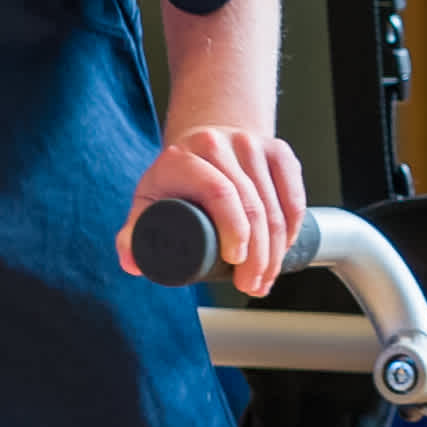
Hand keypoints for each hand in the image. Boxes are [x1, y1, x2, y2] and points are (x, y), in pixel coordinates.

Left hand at [119, 125, 306, 299]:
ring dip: (277, 249)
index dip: (234, 230)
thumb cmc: (174, 180)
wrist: (202, 142)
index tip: (234, 261)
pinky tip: (286, 249)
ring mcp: (251, 143)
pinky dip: (293, 225)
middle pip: (252, 204)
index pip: (219, 193)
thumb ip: (133, 234)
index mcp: (183, 158)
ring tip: (265, 278)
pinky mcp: (277, 148)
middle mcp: (218, 144)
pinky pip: (293, 192)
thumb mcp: (148, 201)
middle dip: (258, 254)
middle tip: (250, 284)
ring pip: (275, 204)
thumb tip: (132, 264)